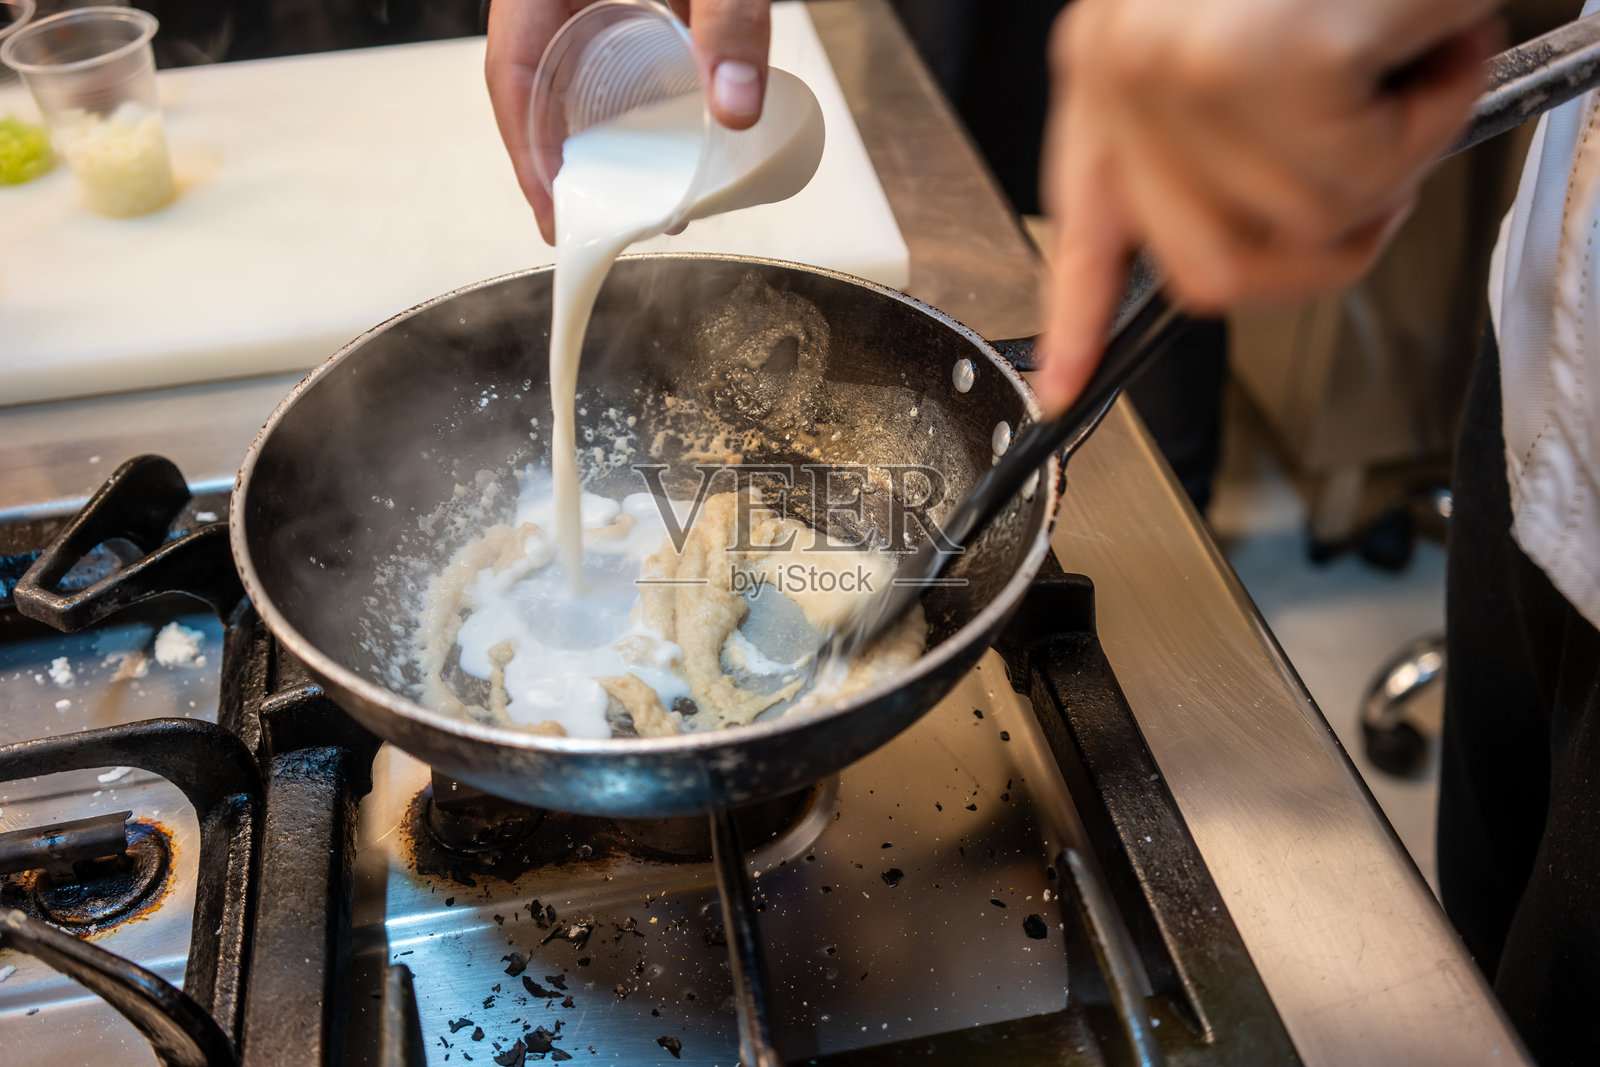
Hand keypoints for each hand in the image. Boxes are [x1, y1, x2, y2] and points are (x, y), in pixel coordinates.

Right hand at [486, 0, 772, 242]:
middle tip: (598, 217)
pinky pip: (624, 39)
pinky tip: (678, 122)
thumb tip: (736, 108)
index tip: (553, 212)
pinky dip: (639, 89)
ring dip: (605, 127)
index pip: (511, 71)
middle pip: (542, 80)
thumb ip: (728, 19)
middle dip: (567, 154)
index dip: (526, 150)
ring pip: (580, 62)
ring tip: (645, 187)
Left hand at [1033, 0, 1503, 414]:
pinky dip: (1434, 110)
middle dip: (1318, 246)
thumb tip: (1254, 233)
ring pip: (1309, 227)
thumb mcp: (1230, 22)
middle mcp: (1128, 71)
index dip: (1076, 319)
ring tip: (1401, 48)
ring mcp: (1190, 73)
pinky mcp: (1275, 65)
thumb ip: (1211, 131)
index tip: (1062, 387)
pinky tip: (1426, 35)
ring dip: (1396, 150)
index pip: (1082, 227)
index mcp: (1108, 61)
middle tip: (1379, 161)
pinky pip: (1373, 175)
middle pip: (1210, 274)